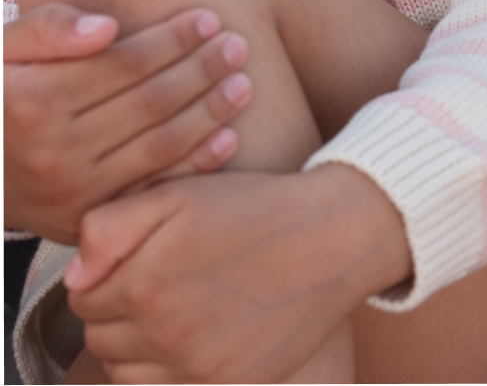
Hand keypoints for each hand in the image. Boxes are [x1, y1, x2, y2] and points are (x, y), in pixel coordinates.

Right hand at [3, 3, 250, 241]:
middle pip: (150, 103)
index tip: (209, 18)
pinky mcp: (84, 222)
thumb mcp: (1, 49)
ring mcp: (71, 192)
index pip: (125, 64)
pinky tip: (228, 138)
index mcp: (34, 100)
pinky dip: (196, 166)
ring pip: (159, 146)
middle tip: (239, 45)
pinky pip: (151, 190)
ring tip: (244, 83)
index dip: (172, 40)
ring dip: (210, 113)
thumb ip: (48, 28)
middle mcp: (53, 150)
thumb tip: (107, 28)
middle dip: (202, 70)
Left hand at [66, 165, 411, 384]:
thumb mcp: (184, 192)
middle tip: (163, 277)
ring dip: (140, 345)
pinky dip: (173, 368)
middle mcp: (165, 333)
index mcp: (146, 281)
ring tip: (182, 304)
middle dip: (121, 310)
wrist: (337, 235)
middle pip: (101, 339)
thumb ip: (112, 226)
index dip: (107, 274)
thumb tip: (76, 275)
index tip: (141, 255)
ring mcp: (196, 367)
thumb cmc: (258, 207)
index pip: (83, 298)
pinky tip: (202, 331)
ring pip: (127, 372)